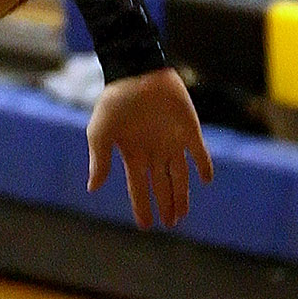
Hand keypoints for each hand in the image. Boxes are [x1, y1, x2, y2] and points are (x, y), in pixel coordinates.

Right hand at [86, 66, 212, 228]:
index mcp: (132, 154)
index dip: (141, 206)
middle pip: (161, 185)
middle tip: (169, 224)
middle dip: (165, 205)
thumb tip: (92, 189)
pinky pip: (198, 153)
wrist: (136, 73)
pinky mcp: (189, 130)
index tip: (145, 225)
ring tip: (182, 214)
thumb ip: (99, 161)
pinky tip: (205, 180)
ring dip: (181, 195)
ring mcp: (172, 142)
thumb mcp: (99, 133)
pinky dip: (203, 167)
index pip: (138, 187)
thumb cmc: (113, 102)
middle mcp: (153, 152)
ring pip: (179, 175)